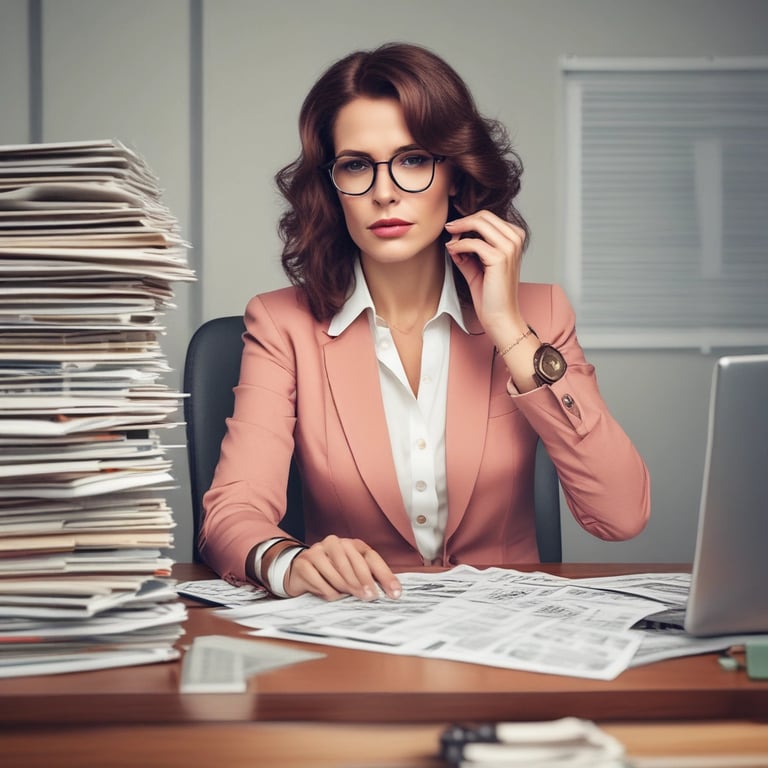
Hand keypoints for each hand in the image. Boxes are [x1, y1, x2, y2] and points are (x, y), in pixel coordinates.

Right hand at [285, 534, 401, 600]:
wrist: (299, 570)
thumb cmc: (331, 572)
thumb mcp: (351, 572)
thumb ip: (368, 577)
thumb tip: (391, 592)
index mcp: (351, 544)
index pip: (371, 558)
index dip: (385, 575)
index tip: (394, 593)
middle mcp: (335, 543)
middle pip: (355, 563)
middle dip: (365, 583)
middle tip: (371, 597)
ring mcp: (318, 551)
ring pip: (338, 574)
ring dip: (345, 589)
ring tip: (348, 596)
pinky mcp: (304, 562)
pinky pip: (321, 582)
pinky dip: (328, 593)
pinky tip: (331, 595)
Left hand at [444, 210, 526, 343]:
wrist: (500, 316)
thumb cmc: (492, 294)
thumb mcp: (477, 266)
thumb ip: (467, 251)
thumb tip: (453, 239)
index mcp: (514, 238)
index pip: (488, 217)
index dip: (468, 220)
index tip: (453, 229)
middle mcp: (515, 239)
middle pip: (484, 216)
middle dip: (462, 221)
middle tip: (448, 229)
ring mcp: (509, 247)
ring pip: (479, 223)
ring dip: (460, 230)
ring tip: (451, 242)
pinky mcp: (500, 257)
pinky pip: (472, 242)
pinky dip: (459, 245)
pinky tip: (453, 251)